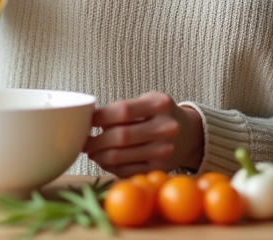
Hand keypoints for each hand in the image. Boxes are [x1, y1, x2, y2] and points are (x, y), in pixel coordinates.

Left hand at [84, 91, 204, 176]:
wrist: (189, 134)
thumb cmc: (160, 114)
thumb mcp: (148, 101)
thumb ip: (124, 108)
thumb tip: (89, 121)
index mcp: (160, 104)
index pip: (123, 111)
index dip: (100, 117)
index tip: (86, 120)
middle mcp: (166, 127)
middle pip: (121, 136)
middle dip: (95, 140)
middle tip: (83, 140)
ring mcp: (165, 150)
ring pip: (121, 156)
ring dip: (99, 155)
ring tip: (91, 151)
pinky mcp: (160, 168)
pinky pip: (127, 170)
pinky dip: (110, 167)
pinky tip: (103, 160)